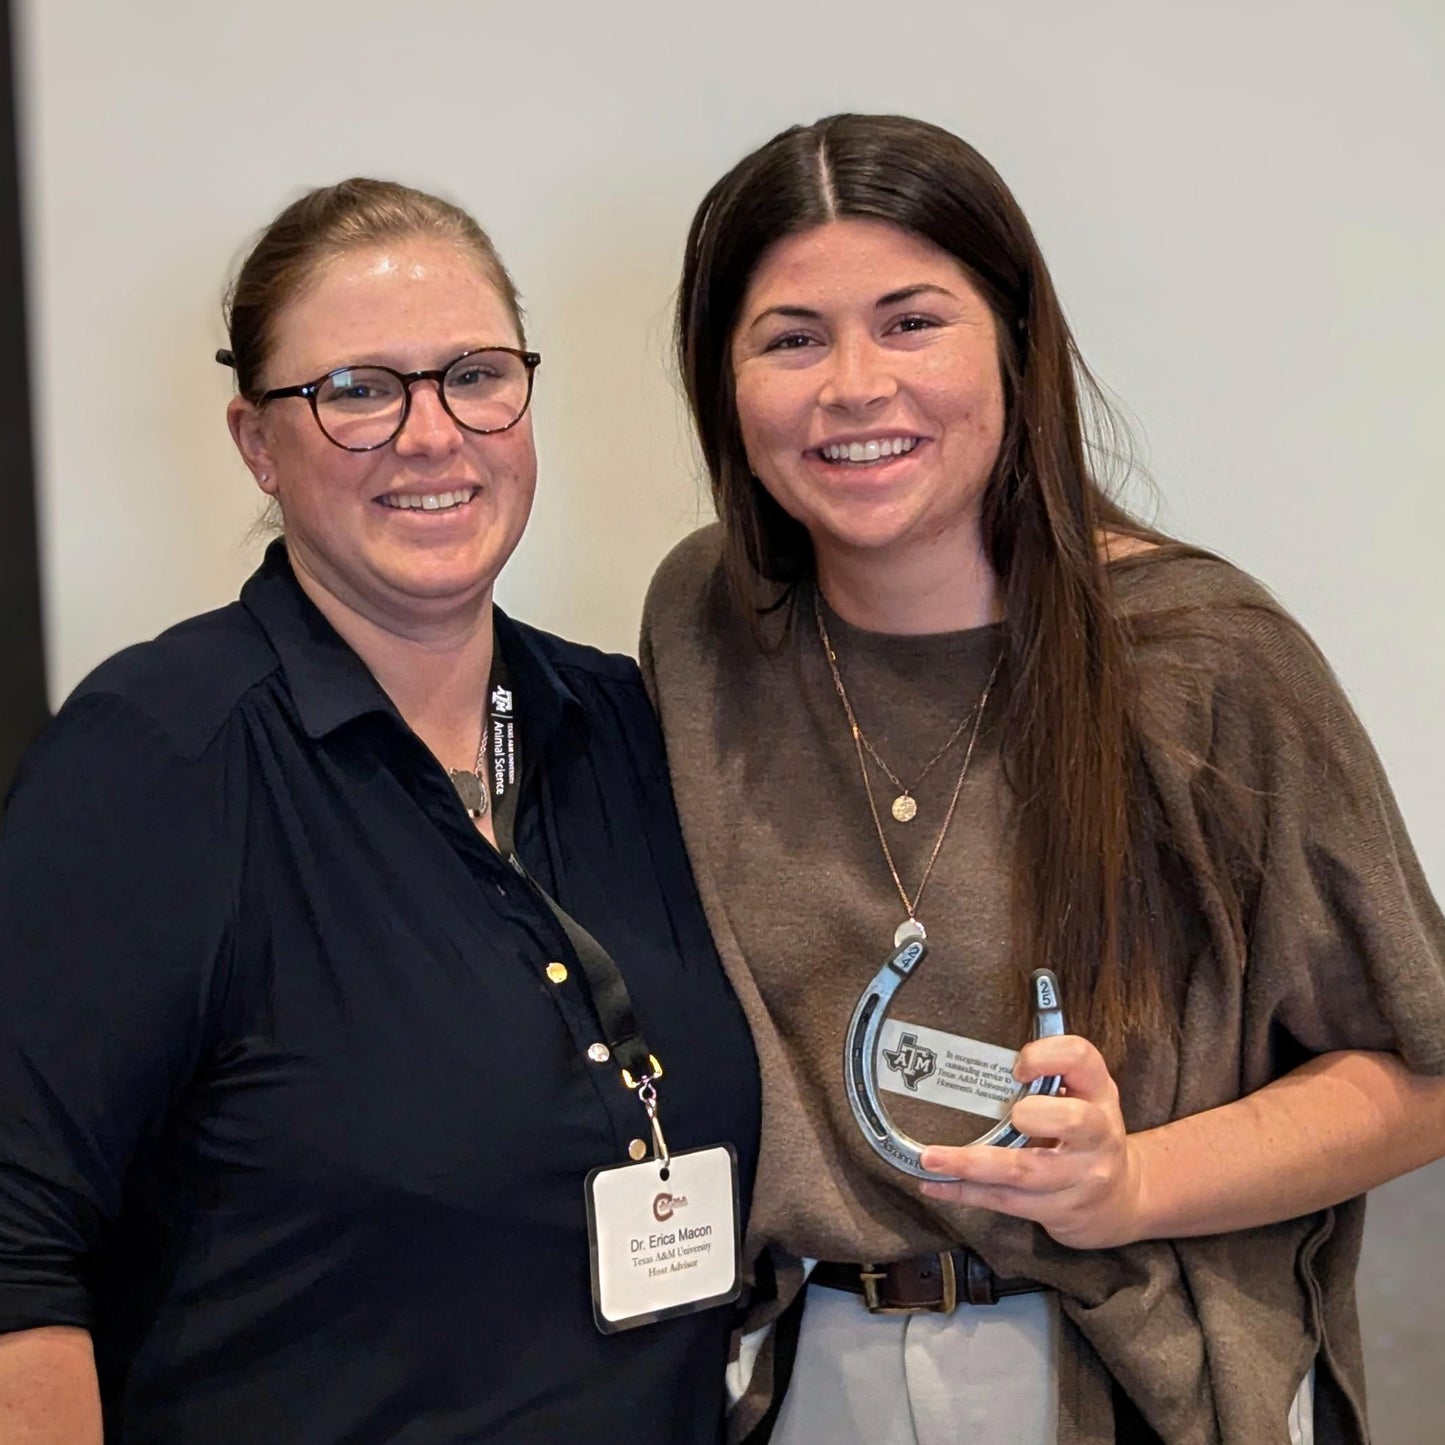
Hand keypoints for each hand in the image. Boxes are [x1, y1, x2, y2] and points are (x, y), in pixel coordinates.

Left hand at [917, 1034, 1147, 1249]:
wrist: (1122, 1201)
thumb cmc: (1087, 1135)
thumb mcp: (1082, 1096)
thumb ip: (1050, 1075)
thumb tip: (979, 1058)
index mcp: (1098, 1093)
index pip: (1082, 1059)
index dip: (1049, 1056)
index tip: (1018, 1064)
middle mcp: (1098, 1135)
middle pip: (1073, 1121)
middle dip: (1035, 1115)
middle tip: (1010, 1114)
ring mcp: (1080, 1178)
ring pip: (1026, 1171)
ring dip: (972, 1164)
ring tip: (931, 1158)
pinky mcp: (1059, 1210)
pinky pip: (1006, 1201)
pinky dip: (966, 1192)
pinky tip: (934, 1184)